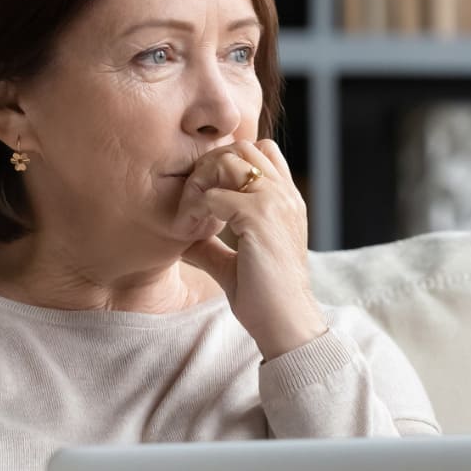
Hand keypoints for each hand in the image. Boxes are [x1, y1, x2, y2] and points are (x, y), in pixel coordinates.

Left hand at [178, 138, 327, 359]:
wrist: (286, 324)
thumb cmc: (265, 299)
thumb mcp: (234, 264)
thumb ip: (212, 246)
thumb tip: (184, 239)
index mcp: (285, 202)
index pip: (259, 152)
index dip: (227, 163)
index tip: (205, 197)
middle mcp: (284, 195)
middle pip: (242, 147)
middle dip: (209, 166)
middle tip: (193, 200)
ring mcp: (275, 203)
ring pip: (229, 161)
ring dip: (201, 181)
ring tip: (190, 213)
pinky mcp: (260, 217)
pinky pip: (215, 195)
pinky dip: (195, 208)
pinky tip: (189, 231)